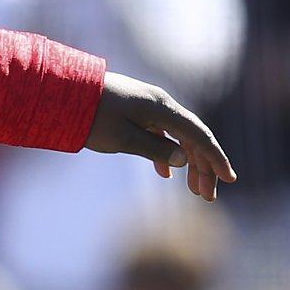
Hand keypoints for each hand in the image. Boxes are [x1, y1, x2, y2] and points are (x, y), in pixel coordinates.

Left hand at [85, 71, 236, 200]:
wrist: (60, 93)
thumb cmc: (90, 117)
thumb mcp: (123, 138)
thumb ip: (156, 149)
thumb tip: (185, 159)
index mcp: (162, 108)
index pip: (199, 136)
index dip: (216, 158)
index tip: (230, 180)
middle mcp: (160, 104)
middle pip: (192, 137)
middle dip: (203, 167)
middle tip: (206, 196)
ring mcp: (147, 107)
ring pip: (176, 137)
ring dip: (186, 163)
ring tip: (191, 190)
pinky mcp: (134, 112)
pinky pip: (159, 134)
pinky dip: (165, 153)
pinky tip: (165, 174)